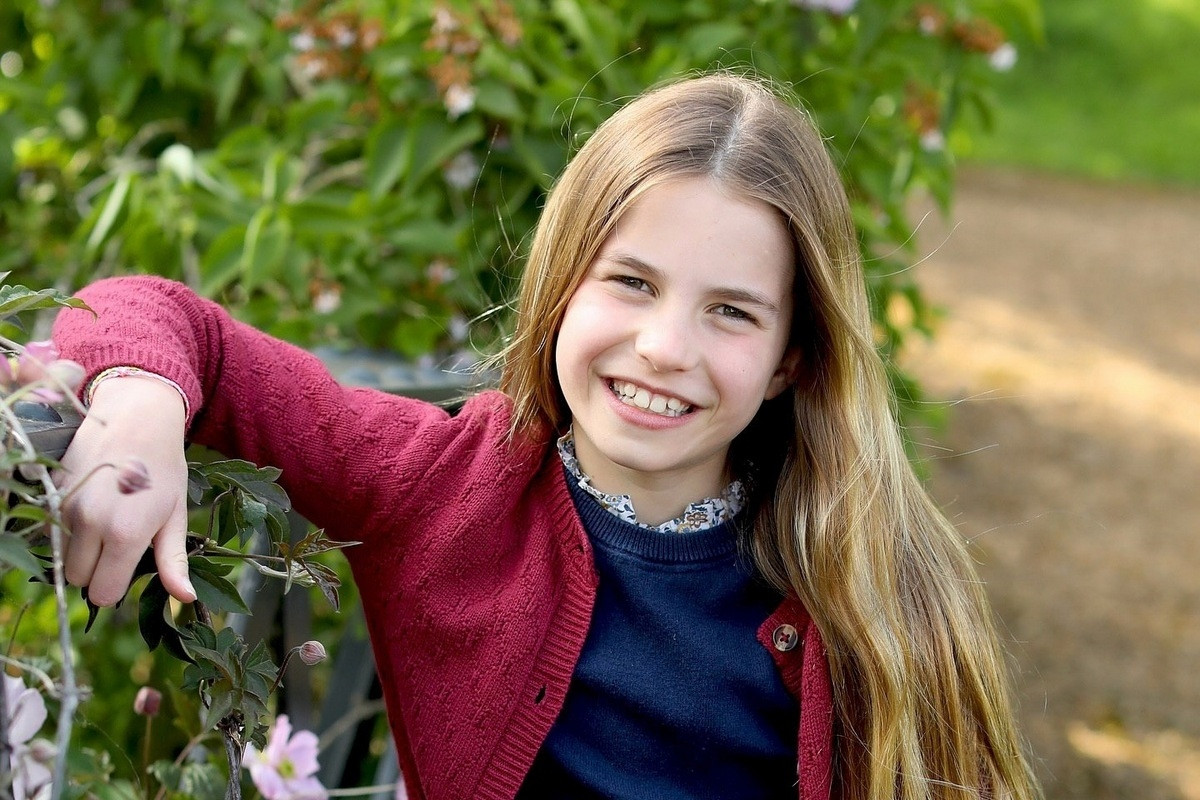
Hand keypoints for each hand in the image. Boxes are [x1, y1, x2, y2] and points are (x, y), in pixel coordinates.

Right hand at [58, 376, 195, 606]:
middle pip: (79, 579)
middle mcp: (90, 524)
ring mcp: (66, 507)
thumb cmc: (164, 469)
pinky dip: (68, 526)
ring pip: (64, 554)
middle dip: (97, 570)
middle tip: (120, 542)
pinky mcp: (51, 492)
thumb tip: (184, 598)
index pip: (103, 594)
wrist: (136, 416)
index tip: (128, 567)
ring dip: (82, 548)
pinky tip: (93, 502)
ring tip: (109, 517)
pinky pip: (53, 529)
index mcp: (125, 535)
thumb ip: (173, 561)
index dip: (115, 586)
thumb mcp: (175, 515)